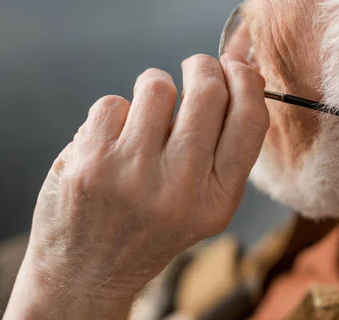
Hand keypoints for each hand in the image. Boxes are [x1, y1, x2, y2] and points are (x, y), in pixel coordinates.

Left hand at [4, 54, 268, 318]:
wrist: (88, 272)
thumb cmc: (152, 228)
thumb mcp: (206, 205)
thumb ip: (228, 146)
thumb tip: (246, 70)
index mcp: (218, 201)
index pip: (250, 119)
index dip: (247, 80)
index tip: (236, 64)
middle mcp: (179, 188)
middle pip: (208, 91)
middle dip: (202, 67)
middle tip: (195, 68)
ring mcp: (131, 174)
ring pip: (157, 85)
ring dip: (155, 88)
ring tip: (147, 114)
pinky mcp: (89, 162)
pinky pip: (113, 103)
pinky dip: (115, 115)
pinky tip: (111, 143)